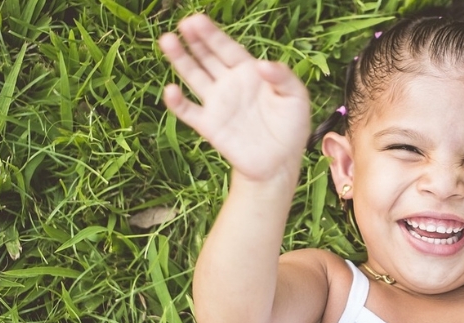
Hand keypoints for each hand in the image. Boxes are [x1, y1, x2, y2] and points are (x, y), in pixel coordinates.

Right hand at [159, 14, 309, 182]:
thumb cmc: (291, 127)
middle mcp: (229, 84)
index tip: (198, 20)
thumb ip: (283, 77)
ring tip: (167, 40)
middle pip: (207, 57)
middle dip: (195, 40)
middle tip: (184, 24)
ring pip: (193, 76)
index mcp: (249, 72)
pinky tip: (171, 90)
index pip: (227, 48)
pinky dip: (177, 102)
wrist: (280, 162)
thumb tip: (263, 64)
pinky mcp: (209, 125)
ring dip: (180, 59)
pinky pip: (188, 111)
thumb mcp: (296, 97)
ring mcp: (217, 103)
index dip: (213, 34)